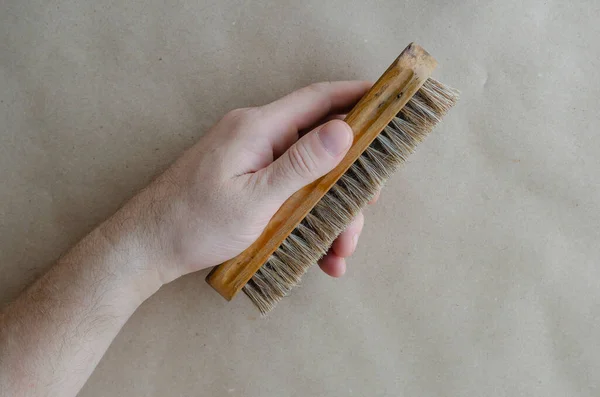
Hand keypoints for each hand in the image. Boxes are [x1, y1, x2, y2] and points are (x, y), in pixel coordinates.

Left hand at [106, 81, 376, 286]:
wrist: (147, 247)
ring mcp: (253, 160)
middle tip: (361, 214)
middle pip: (321, 146)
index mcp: (258, 128)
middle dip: (348, 182)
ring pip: (310, 176)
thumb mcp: (255, 199)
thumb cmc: (193, 222)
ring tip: (336, 252)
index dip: (357, 97)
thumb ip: (301, 164)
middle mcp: (258, 137)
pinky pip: (290, 192)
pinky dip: (308, 218)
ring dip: (329, 211)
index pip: (318, 99)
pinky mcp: (249, 181)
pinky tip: (316, 251)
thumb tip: (344, 129)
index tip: (390, 102)